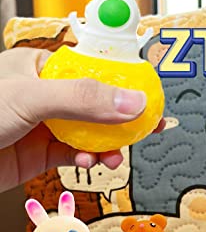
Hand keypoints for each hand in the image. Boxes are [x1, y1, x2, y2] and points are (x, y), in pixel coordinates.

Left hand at [0, 47, 165, 192]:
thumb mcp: (32, 99)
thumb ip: (83, 100)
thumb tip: (131, 101)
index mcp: (41, 68)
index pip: (93, 70)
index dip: (124, 82)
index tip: (148, 95)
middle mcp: (48, 96)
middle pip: (98, 105)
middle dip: (123, 120)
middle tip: (148, 127)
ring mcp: (49, 126)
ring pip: (93, 134)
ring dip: (108, 147)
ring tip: (114, 156)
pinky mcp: (46, 153)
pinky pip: (80, 155)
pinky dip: (90, 161)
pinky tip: (90, 164)